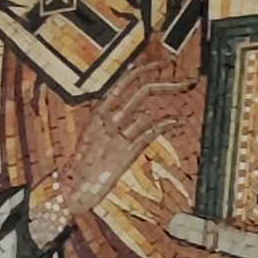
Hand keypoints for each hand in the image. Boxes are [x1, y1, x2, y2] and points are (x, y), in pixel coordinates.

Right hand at [29, 56, 186, 246]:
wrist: (71, 192)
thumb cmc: (83, 169)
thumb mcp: (96, 140)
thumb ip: (120, 125)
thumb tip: (146, 113)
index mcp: (98, 114)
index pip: (124, 82)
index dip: (145, 70)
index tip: (162, 64)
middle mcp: (107, 121)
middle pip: (141, 91)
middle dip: (167, 83)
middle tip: (187, 82)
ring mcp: (116, 136)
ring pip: (147, 110)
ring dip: (170, 104)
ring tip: (184, 101)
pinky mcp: (124, 154)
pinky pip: (149, 133)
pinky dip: (165, 124)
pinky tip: (176, 121)